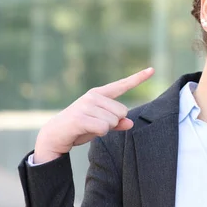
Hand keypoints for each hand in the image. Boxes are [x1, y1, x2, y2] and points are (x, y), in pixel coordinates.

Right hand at [33, 68, 154, 163]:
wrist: (53, 136)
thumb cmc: (79, 128)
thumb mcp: (100, 125)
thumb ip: (116, 123)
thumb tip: (131, 123)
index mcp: (99, 94)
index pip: (122, 85)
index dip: (138, 78)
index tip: (152, 70)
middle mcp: (93, 96)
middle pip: (122, 112)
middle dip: (113, 123)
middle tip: (95, 124)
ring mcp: (86, 105)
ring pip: (113, 121)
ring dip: (104, 129)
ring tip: (88, 127)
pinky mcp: (80, 117)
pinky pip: (104, 128)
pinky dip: (98, 133)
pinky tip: (85, 131)